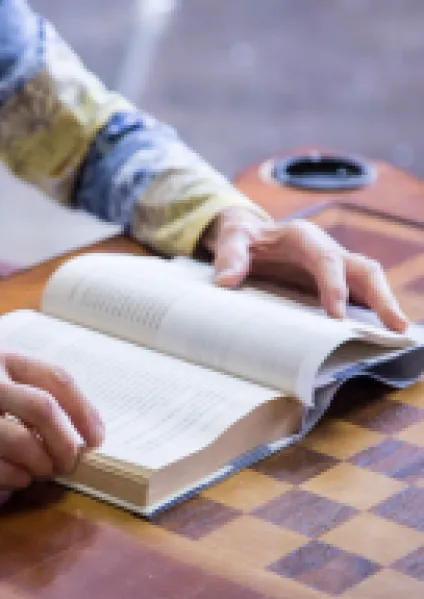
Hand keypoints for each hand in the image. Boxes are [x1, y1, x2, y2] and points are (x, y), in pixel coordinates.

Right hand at [0, 344, 103, 488]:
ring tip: (47, 470)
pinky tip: (21, 477)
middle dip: (69, 441)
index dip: (84, 409)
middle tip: (74, 457)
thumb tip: (70, 411)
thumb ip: (17, 378)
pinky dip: (19, 478)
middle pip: (45, 410)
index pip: (56, 378)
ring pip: (24, 443)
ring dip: (45, 464)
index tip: (96, 433)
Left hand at [201, 206, 408, 331]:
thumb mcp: (232, 240)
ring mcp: (333, 268)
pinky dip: (370, 313)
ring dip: (384, 306)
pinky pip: (358, 296)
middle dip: (381, 296)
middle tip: (396, 326)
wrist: (249, 237)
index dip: (334, 286)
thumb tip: (225, 281)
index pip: (326, 260)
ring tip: (399, 335)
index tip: (336, 314)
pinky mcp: (331, 283)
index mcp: (304, 238)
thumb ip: (230, 256)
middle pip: (362, 269)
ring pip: (367, 282)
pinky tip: (378, 335)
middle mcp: (326, 251)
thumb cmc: (243, 238)